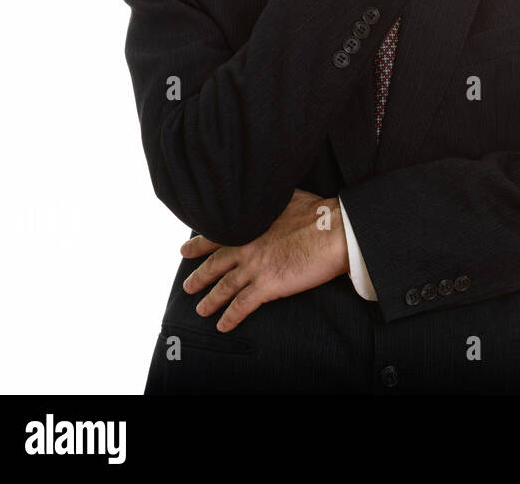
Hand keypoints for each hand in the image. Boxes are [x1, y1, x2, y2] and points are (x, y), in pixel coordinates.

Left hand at [180, 189, 349, 332]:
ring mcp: (254, 268)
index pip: (216, 236)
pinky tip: (223, 326)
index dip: (198, 245)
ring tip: (201, 310)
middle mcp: (246, 247)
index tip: (185, 250)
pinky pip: (242, 306)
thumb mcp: (287, 196)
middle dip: (198, 277)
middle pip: (214, 265)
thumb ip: (271, 200)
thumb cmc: (318, 212)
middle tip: (188, 285)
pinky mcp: (267, 286)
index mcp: (249, 225)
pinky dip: (230, 317)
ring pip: (223, 288)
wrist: (334, 231)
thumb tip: (269, 194)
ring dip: (210, 301)